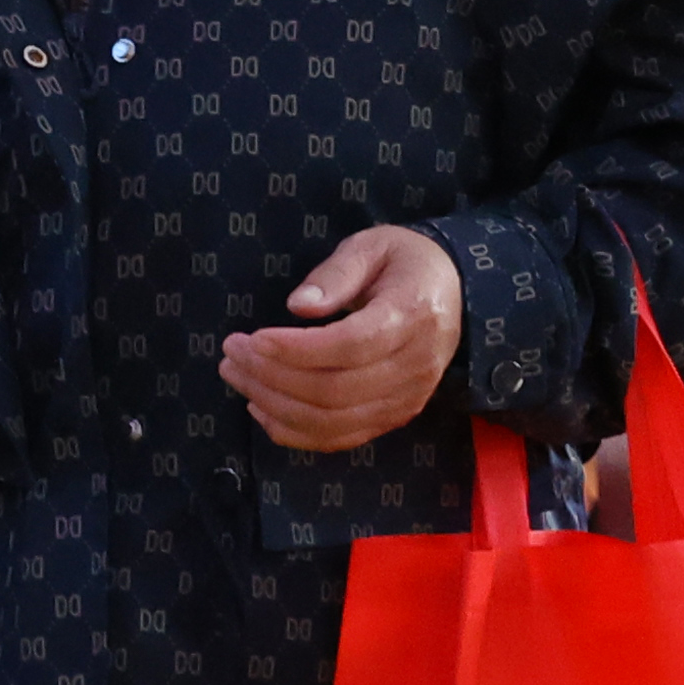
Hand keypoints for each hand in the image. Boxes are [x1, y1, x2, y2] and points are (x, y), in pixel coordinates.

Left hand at [220, 225, 463, 451]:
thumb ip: (336, 273)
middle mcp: (415, 365)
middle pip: (336, 390)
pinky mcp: (394, 416)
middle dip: (272, 377)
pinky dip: (295, 432)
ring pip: (333, 421)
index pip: (352, 345)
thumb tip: (298, 306)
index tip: (254, 339)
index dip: (297, 350)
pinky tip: (260, 408)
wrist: (452, 291)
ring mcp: (408, 398)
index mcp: (413, 316)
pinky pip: (341, 438)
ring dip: (274, 404)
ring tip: (236, 375)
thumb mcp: (371, 247)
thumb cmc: (404, 264)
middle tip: (231, 353)